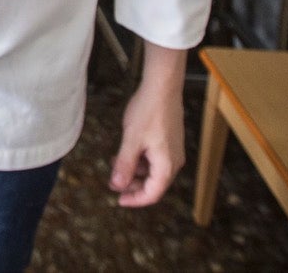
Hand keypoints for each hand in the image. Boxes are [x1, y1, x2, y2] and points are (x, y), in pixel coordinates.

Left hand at [108, 45, 186, 207]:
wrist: (163, 86)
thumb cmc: (148, 111)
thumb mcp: (132, 140)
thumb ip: (124, 165)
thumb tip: (117, 185)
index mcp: (167, 165)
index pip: (152, 193)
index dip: (135, 200)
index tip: (119, 200)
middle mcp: (174, 160)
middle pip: (154, 183)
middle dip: (133, 185)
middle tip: (113, 182)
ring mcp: (173, 149)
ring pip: (153, 170)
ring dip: (135, 170)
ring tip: (116, 162)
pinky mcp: (170, 139)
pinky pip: (155, 157)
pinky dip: (141, 158)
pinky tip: (127, 150)